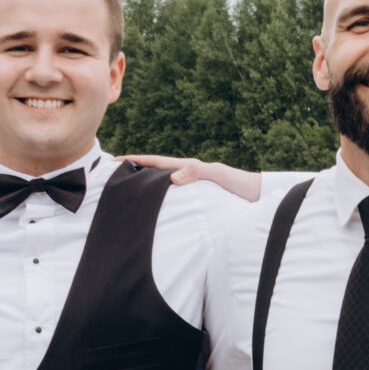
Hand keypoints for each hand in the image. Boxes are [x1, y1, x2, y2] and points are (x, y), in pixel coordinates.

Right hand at [121, 155, 263, 201]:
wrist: (256, 196)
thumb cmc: (238, 184)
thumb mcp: (217, 174)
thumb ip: (197, 171)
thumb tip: (171, 177)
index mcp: (188, 167)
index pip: (156, 162)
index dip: (136, 161)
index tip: (115, 161)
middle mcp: (187, 175)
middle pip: (154, 172)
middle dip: (134, 172)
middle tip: (112, 177)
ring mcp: (190, 187)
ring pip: (161, 185)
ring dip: (144, 186)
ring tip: (126, 192)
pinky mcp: (196, 199)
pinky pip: (171, 197)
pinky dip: (158, 199)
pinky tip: (152, 209)